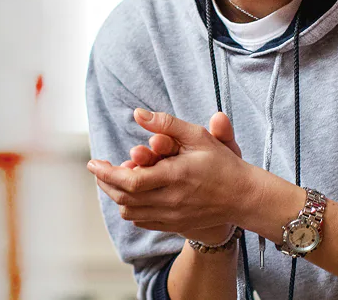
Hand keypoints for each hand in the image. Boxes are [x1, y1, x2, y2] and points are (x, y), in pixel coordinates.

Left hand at [89, 109, 253, 240]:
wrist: (243, 196)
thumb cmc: (222, 163)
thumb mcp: (198, 136)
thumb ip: (167, 124)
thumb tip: (137, 113)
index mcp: (175, 176)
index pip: (129, 180)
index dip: (107, 173)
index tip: (94, 162)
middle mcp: (170, 200)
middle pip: (124, 198)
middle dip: (106, 183)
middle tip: (99, 169)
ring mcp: (171, 216)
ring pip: (130, 212)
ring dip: (117, 196)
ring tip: (114, 179)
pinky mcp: (173, 225)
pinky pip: (142, 221)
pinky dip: (131, 209)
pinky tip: (132, 195)